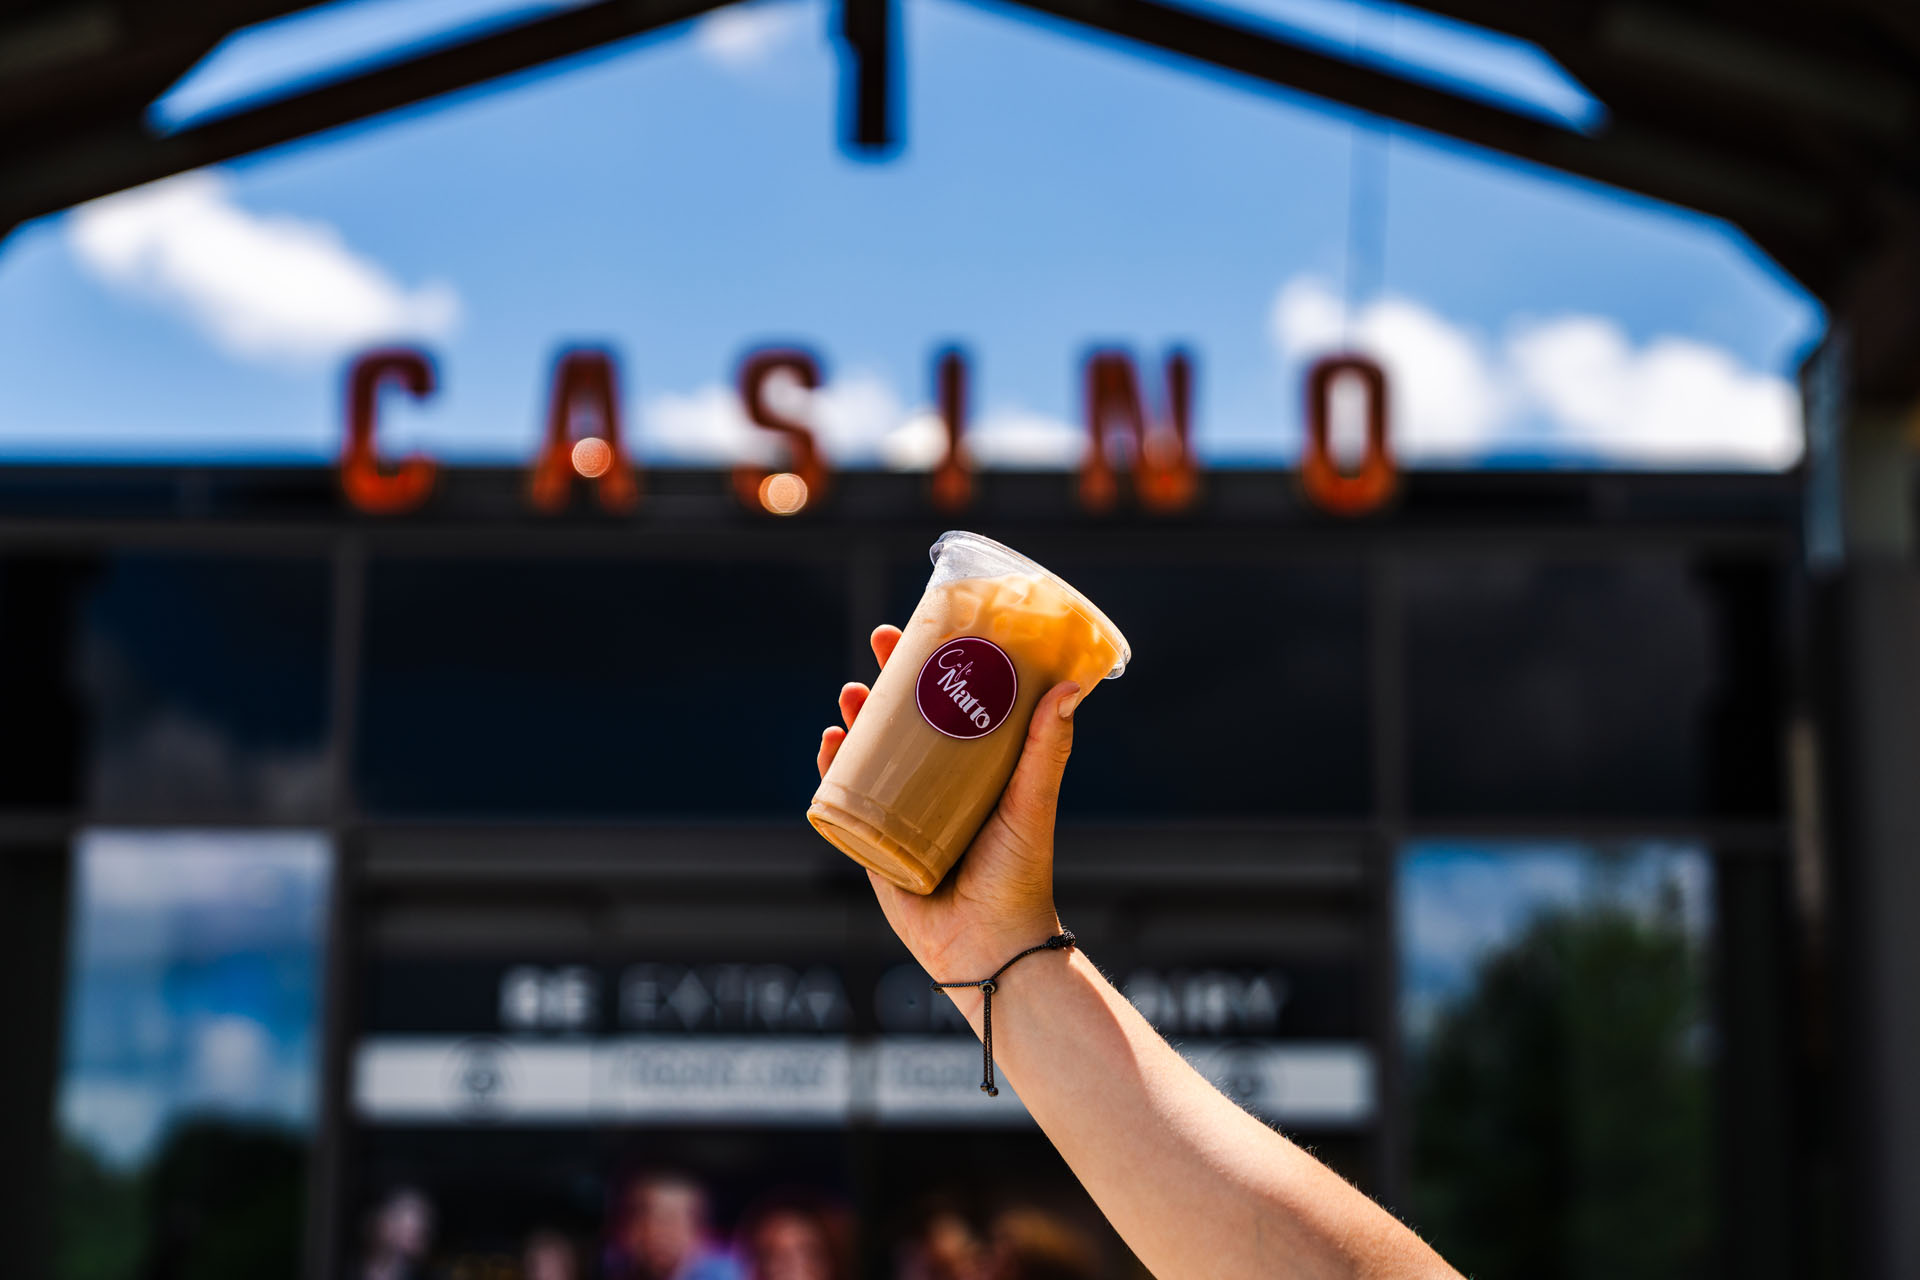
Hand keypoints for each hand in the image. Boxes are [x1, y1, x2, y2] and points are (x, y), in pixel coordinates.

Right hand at [817, 624, 1083, 980]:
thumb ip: (1046, 748)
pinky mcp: (873, 844)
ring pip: (870, 753)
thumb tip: (1069, 685)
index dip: (937, 665)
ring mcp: (900, 813)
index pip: (952, 704)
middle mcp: (936, 786)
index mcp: (975, 770)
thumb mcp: (1031, 802)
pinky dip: (832, 770)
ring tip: (850, 694)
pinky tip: (830, 744)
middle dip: (886, 680)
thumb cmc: (1018, 875)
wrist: (988, 947)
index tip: (926, 628)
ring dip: (856, 718)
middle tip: (878, 646)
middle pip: (905, 720)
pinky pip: (844, 800)